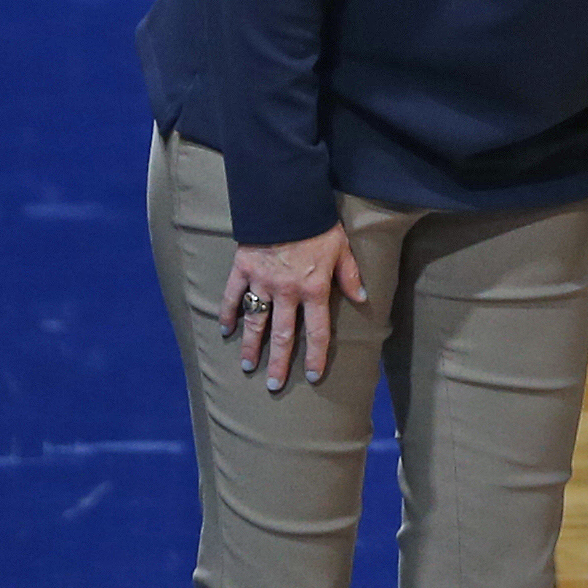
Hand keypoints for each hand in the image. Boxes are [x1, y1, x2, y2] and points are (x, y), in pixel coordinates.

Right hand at [220, 223, 366, 391]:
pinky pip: (233, 297)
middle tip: (274, 385)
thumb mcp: (342, 249)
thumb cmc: (319, 225)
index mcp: (314, 289)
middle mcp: (287, 292)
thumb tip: (361, 298)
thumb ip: (350, 276)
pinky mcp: (243, 270)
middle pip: (283, 335)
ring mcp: (262, 282)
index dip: (317, 354)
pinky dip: (228, 313)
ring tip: (248, 366)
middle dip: (279, 362)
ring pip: (256, 322)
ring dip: (251, 346)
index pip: (318, 330)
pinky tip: (226, 330)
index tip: (314, 375)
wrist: (288, 202)